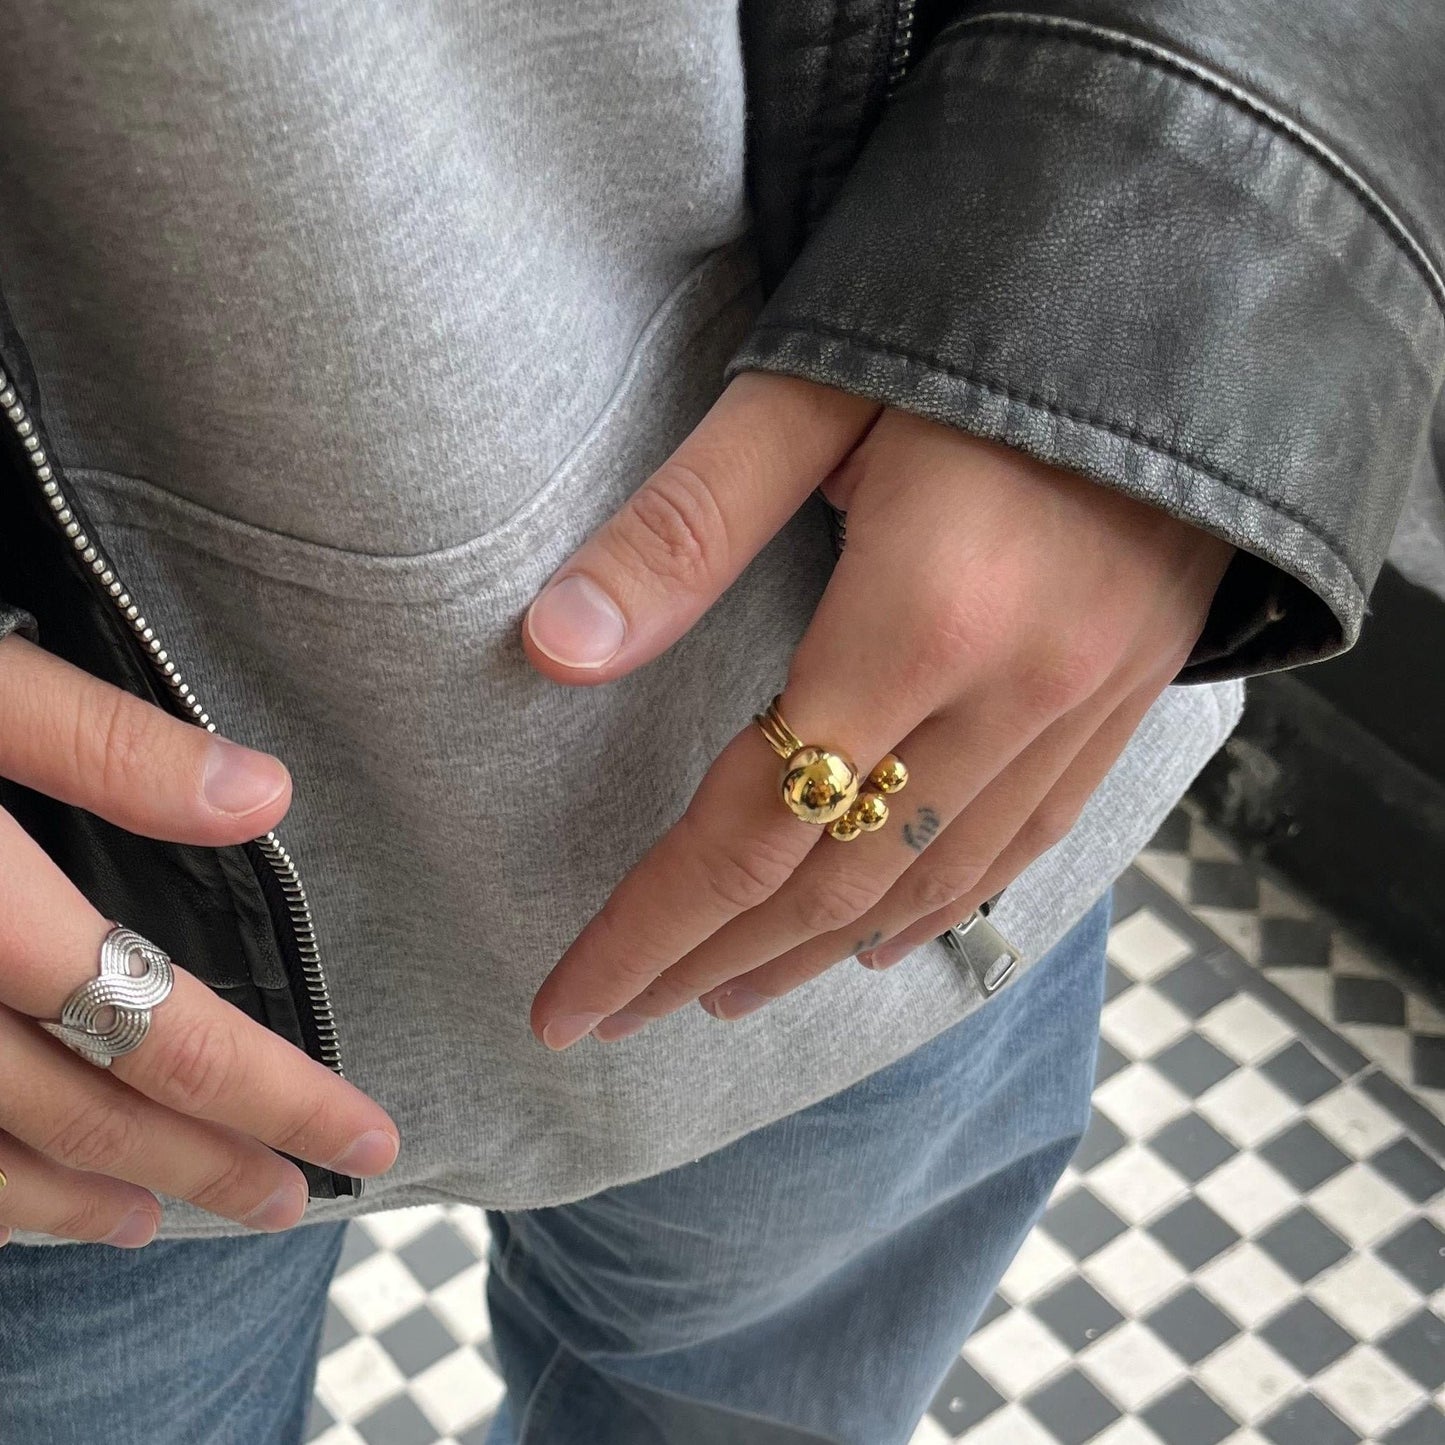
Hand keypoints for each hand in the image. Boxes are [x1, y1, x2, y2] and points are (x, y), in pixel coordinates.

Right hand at [0, 634, 398, 1246]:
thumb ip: (101, 742)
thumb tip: (263, 796)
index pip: (163, 1031)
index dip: (275, 1097)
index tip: (365, 1140)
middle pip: (80, 1113)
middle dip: (201, 1166)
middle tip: (291, 1203)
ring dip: (79, 1195)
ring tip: (162, 1222)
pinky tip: (14, 1197)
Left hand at [522, 373, 1234, 1048]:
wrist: (1195, 290)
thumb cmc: (982, 322)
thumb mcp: (812, 398)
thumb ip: (686, 528)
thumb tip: (556, 649)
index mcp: (921, 621)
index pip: (750, 830)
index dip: (648, 932)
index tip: (569, 1008)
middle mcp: (1011, 695)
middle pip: (830, 884)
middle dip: (712, 962)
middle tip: (627, 1017)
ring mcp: (1082, 707)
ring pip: (927, 884)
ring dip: (813, 954)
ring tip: (723, 994)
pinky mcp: (1123, 698)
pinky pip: (1021, 844)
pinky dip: (934, 909)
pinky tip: (880, 940)